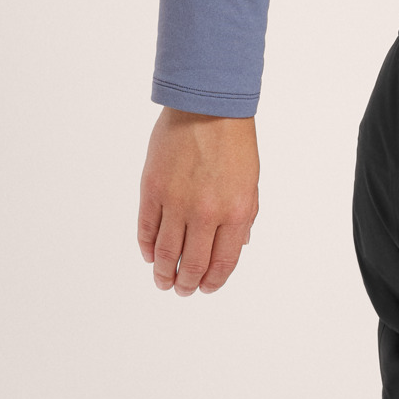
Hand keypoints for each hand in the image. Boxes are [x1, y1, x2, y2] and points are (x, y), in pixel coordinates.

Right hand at [137, 108, 259, 294]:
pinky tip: (150, 256)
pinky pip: (147, 228)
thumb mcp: (250, 184)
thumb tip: (238, 246)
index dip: (213, 281)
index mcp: (235, 214)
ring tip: (163, 282)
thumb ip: (244, 218)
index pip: (222, 262)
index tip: (205, 288)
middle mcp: (206, 213)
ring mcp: (176, 202)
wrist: (207, 107)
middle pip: (193, 263)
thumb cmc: (234, 143)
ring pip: (166, 252)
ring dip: (164, 273)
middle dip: (187, 283)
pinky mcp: (152, 189)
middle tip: (182, 290)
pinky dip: (147, 247)